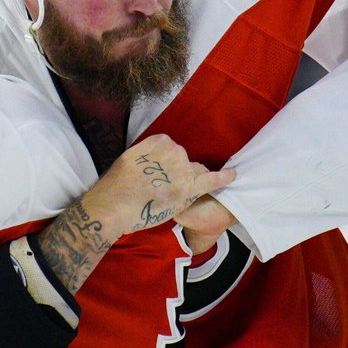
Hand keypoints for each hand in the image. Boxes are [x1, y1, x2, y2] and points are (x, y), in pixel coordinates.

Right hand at [34, 134, 233, 294]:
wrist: (114, 206)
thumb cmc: (116, 187)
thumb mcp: (128, 159)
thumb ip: (146, 156)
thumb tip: (152, 163)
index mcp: (159, 141)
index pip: (172, 150)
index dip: (167, 165)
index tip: (159, 176)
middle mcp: (174, 151)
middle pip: (185, 162)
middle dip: (178, 174)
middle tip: (162, 190)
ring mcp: (184, 169)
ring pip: (197, 172)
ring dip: (191, 182)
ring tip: (176, 195)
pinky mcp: (190, 189)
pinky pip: (213, 179)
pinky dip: (225, 177)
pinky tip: (234, 175)